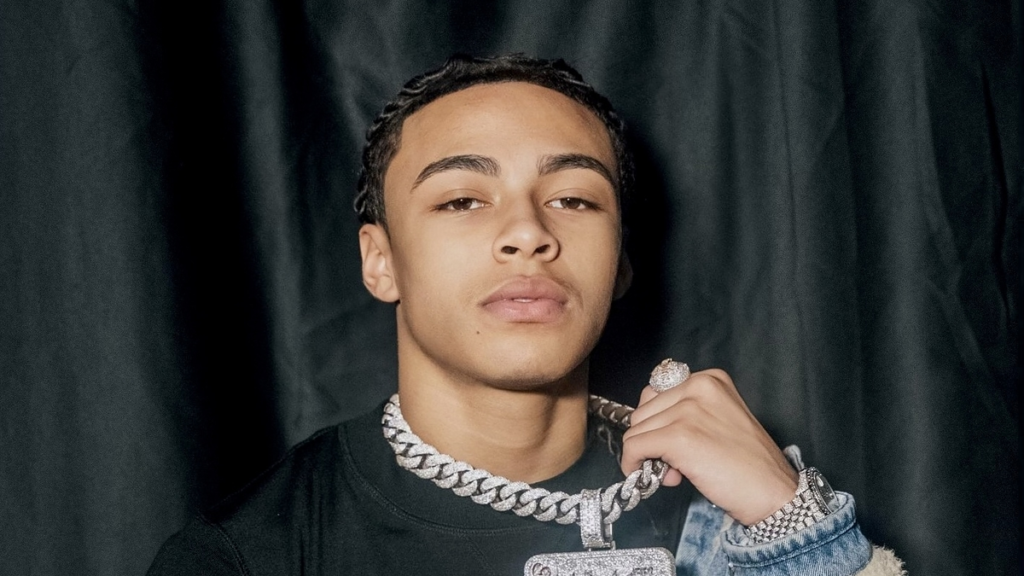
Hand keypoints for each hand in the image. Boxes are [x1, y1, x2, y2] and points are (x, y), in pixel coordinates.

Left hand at [620, 368, 798, 525]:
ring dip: (647, 456)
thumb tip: (644, 426)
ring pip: (636, 431)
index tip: (671, 443)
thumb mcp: (719, 420)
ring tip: (678, 472)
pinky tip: (659, 478)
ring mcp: (688, 411)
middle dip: (651, 439)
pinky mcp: (678, 437)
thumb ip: (684, 413)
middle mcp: (698, 387)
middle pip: (643, 412)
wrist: (773, 492)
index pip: (655, 393)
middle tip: (675, 463)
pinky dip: (634, 465)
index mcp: (710, 379)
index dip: (657, 423)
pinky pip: (634, 447)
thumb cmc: (749, 463)